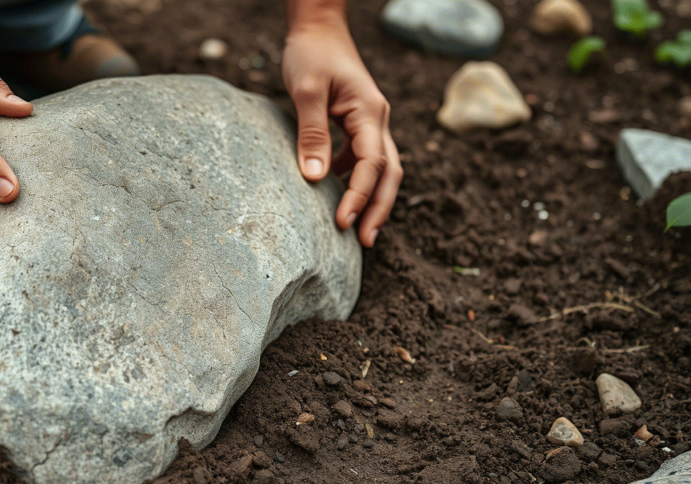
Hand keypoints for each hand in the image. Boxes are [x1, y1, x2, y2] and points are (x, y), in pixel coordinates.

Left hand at [282, 22, 401, 246]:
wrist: (317, 29)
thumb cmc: (311, 54)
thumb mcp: (306, 91)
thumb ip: (312, 133)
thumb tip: (316, 178)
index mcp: (369, 112)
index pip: (372, 163)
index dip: (359, 195)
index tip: (343, 222)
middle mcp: (376, 120)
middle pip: (389, 174)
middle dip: (378, 209)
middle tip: (366, 243)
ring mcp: (370, 123)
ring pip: (381, 169)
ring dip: (372, 199)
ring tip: (358, 231)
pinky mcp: (357, 125)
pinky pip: (364, 160)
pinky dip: (356, 181)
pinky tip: (337, 195)